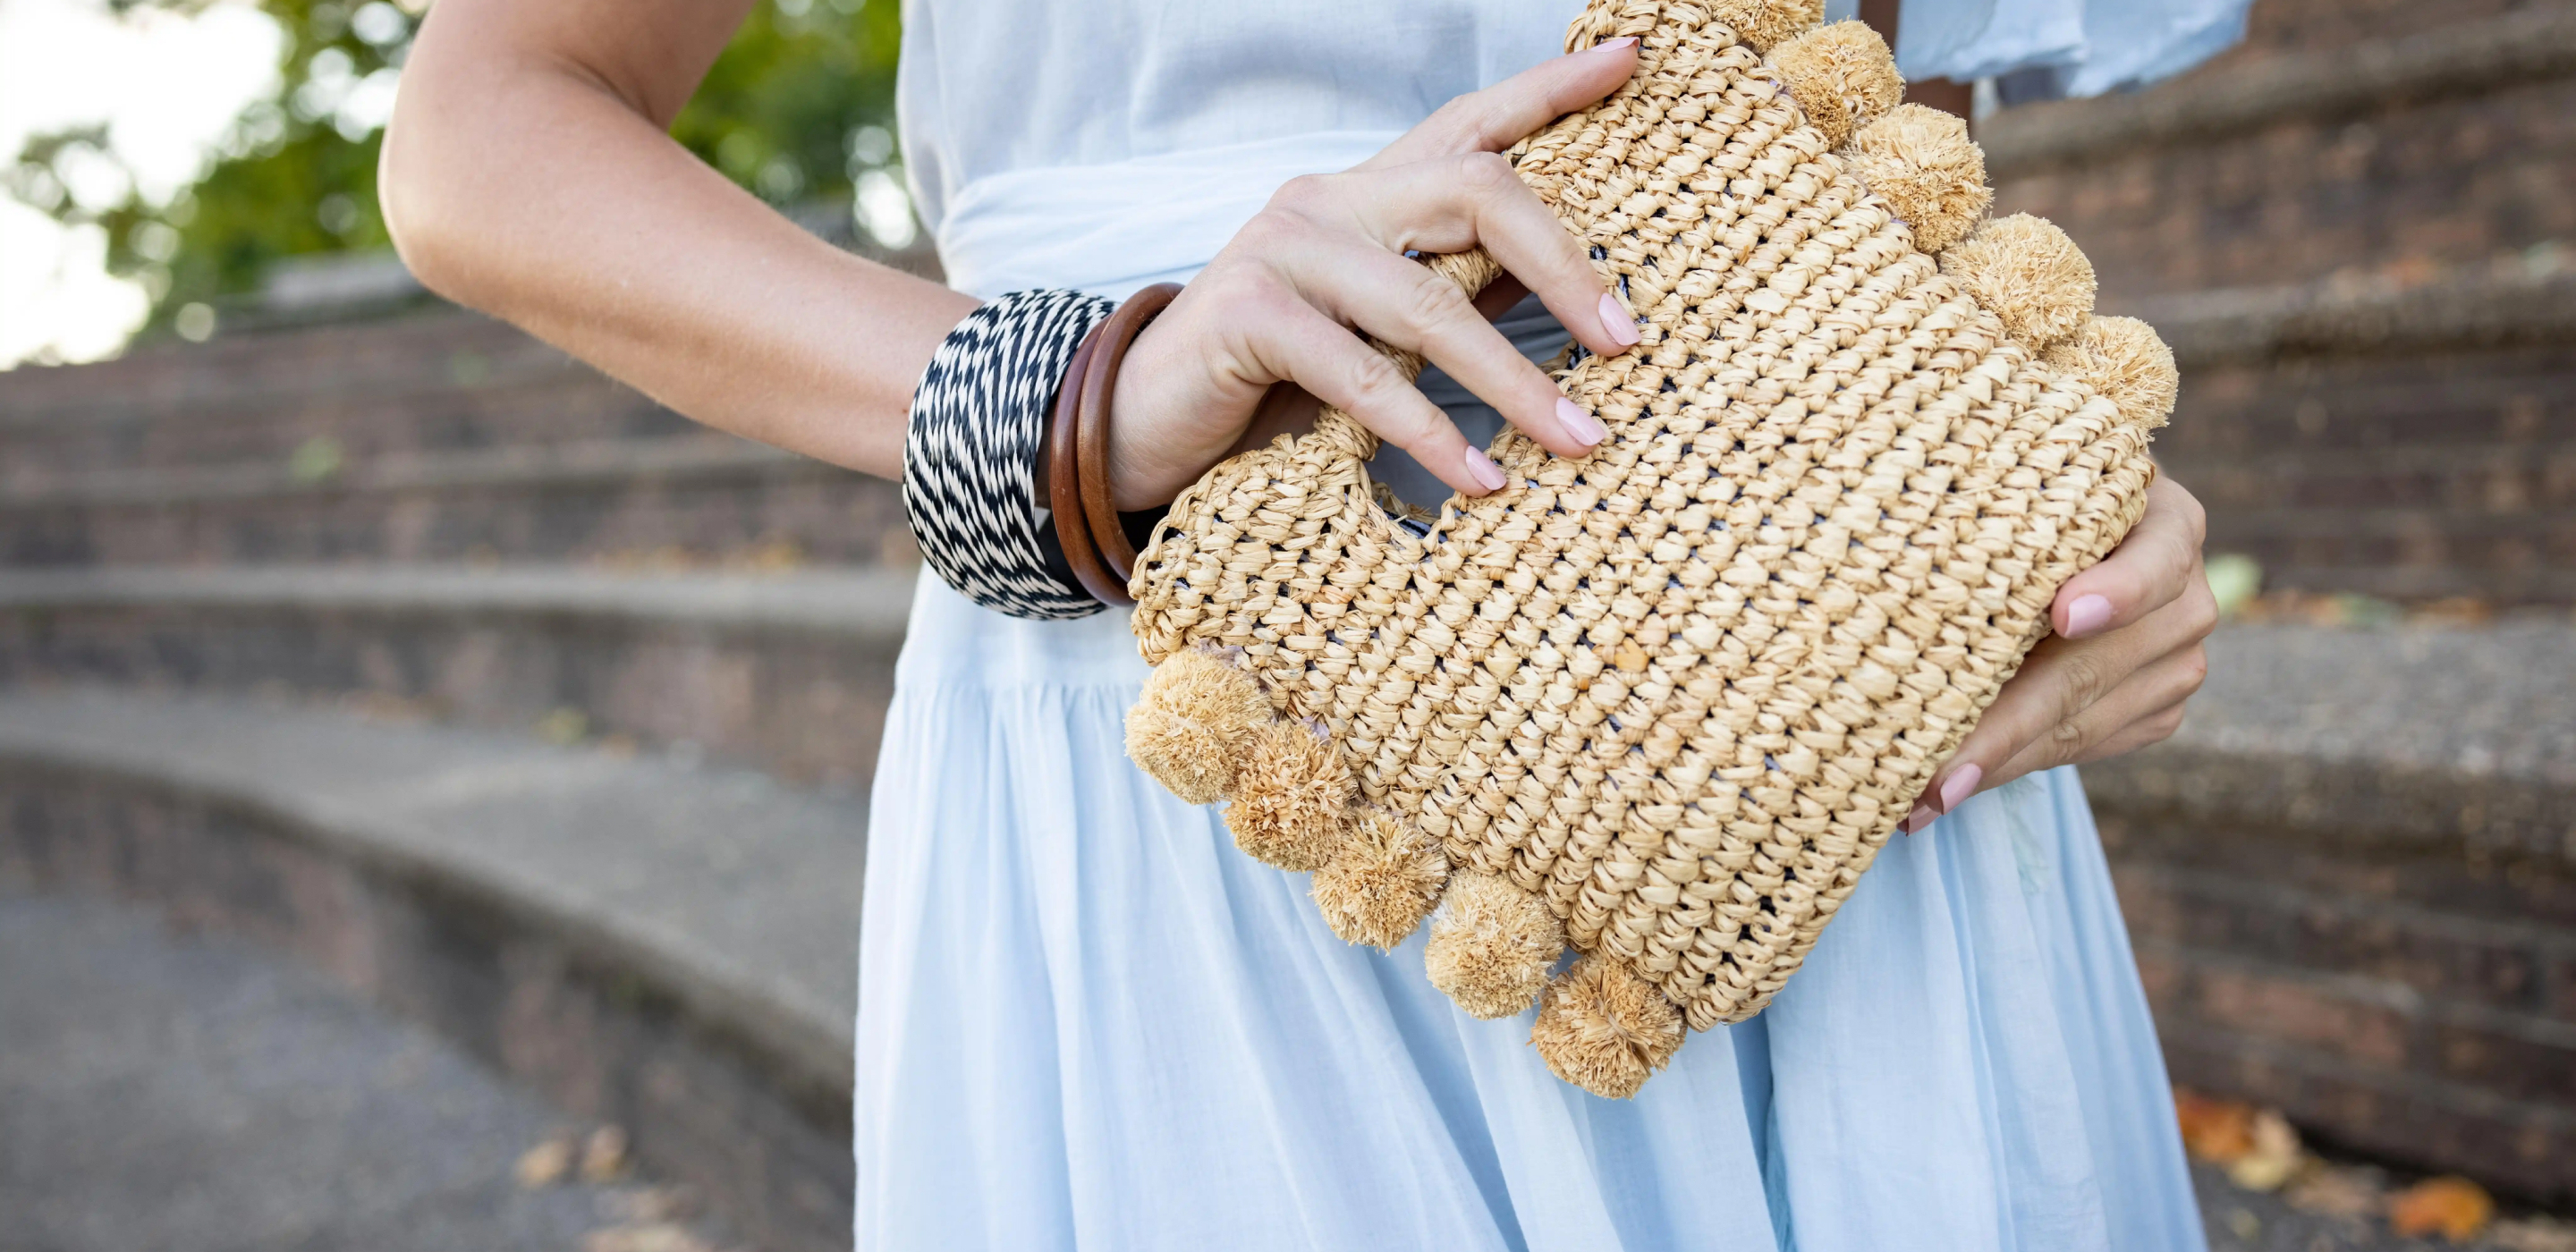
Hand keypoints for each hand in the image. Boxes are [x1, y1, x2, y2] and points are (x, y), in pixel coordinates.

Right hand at [1105, 39, 1645, 509]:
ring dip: (1514, 381)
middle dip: (1564, 265)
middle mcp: (1328, 197)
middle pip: (1475, 190)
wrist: (1143, 427)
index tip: (1631, 57)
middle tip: (1627, 341)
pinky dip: (1429, 432)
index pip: (1472, 124)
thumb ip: (1456, 294)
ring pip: (1428, 302)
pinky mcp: (1249, 311)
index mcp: (1367, 193)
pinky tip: (1477, 480)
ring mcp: (1284, 246)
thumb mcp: (1380, 335)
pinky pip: (1363, 372)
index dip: (1552, 89)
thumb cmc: (1274, 385)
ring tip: (1578, 439)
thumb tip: (1574, 291)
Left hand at [1903, 475, 2217, 831]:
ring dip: (1995, 763)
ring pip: (2080, 725)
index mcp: (2167, 520)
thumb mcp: (2012, 481)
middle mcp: (2186, 595)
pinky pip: (2081, 749)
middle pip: (2093, 667)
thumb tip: (1908, 557)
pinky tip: (1945, 789)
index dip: (2113, 590)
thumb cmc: (2018, 494)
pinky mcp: (2157, 710)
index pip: (2153, 559)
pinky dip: (2010, 767)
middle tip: (1935, 774)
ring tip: (1917, 796)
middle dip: (2006, 726)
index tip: (2062, 615)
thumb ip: (1991, 516)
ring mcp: (2179, 660)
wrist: (2059, 526)